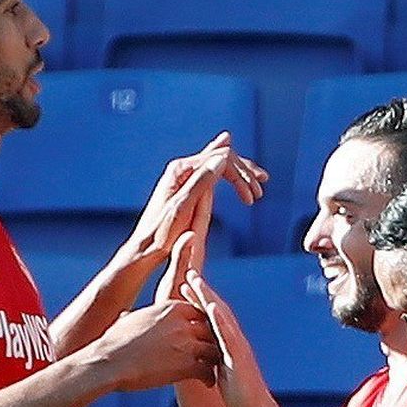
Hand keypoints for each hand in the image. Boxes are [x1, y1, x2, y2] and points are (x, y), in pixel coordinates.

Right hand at [95, 298, 222, 392]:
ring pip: (213, 348)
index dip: (201, 324)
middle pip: (210, 328)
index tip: (202, 335)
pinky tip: (207, 383)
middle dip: (213, 341)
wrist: (108, 363)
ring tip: (215, 369)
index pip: (198, 310)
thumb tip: (126, 314)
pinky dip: (209, 377)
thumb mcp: (127, 320)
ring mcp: (186, 343)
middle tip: (215, 353)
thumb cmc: (112, 343)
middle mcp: (182, 322)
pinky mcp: (185, 365)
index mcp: (170, 307)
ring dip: (215, 359)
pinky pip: (207, 370)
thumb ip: (138, 316)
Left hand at [122, 133, 267, 273]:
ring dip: (239, 173)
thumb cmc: (161, 234)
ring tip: (258, 183)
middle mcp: (181, 168)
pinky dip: (228, 176)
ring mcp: (183, 177)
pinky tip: (238, 177)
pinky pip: (211, 174)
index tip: (253, 195)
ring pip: (217, 165)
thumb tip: (223, 158)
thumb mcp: (183, 208)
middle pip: (220, 158)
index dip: (240, 174)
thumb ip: (202, 181)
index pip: (220, 159)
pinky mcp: (185, 188)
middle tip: (262, 184)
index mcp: (180, 169)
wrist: (144, 249)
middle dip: (243, 170)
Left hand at [182, 268, 279, 406]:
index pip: (211, 317)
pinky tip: (211, 306)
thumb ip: (214, 359)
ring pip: (221, 317)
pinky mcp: (239, 356)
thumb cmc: (239, 395)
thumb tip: (204, 354)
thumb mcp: (221, 372)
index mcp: (227, 343)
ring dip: (209, 297)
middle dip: (202, 290)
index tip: (185, 284)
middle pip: (216, 309)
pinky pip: (228, 335)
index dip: (199, 300)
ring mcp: (237, 346)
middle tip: (187, 271)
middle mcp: (233, 340)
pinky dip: (220, 319)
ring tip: (196, 280)